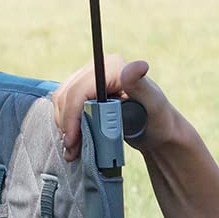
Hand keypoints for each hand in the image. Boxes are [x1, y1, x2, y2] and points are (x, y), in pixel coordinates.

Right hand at [51, 54, 182, 159]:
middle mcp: (97, 68)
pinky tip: (73, 140)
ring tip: (72, 149)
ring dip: (63, 127)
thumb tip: (137, 66)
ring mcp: (88, 78)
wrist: (155, 130)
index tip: (72, 141)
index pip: (79, 90)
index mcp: (112, 66)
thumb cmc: (158, 118)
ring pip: (61, 101)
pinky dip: (66, 124)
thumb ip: (140, 85)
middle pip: (66, 95)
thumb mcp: (153, 102)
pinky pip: (64, 105)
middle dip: (66, 125)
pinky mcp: (82, 91)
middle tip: (72, 151)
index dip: (72, 116)